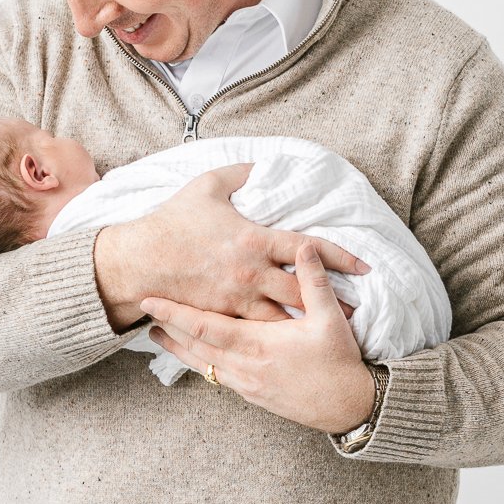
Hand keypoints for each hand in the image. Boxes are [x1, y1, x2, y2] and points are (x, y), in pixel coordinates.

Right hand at [93, 169, 367, 332]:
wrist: (139, 261)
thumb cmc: (173, 222)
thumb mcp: (208, 185)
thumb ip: (242, 173)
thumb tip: (265, 164)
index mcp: (254, 239)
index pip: (308, 249)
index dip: (340, 257)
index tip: (363, 266)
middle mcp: (252, 273)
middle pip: (303, 290)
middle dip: (333, 300)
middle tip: (357, 308)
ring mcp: (237, 299)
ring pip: (283, 316)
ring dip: (308, 322)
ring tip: (331, 329)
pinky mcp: (222, 316)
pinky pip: (256, 328)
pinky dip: (277, 334)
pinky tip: (292, 340)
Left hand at [144, 241, 379, 433]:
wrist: (349, 408)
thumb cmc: (339, 363)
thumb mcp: (329, 319)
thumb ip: (313, 281)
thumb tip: (305, 247)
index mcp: (257, 344)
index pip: (204, 326)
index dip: (174, 313)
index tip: (150, 301)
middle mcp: (244, 367)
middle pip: (194, 347)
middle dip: (168, 329)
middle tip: (144, 314)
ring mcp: (246, 384)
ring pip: (202, 365)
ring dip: (179, 349)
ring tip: (158, 335)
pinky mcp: (253, 395)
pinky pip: (217, 377)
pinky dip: (200, 364)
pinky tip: (195, 357)